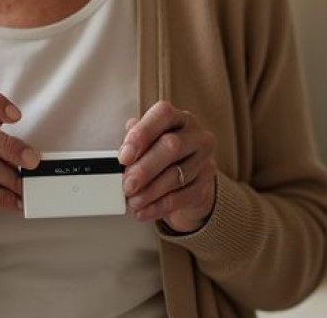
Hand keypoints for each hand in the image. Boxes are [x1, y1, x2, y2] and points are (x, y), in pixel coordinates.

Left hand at [118, 100, 217, 233]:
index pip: (163, 115)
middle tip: (127, 185)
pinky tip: (144, 210)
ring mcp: (205, 159)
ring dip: (150, 191)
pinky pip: (183, 196)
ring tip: (132, 201)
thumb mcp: (148, 142)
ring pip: (177, 175)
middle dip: (145, 169)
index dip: (142, 134)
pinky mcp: (206, 184)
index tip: (124, 157)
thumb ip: (134, 143)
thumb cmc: (163, 154)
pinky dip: (159, 206)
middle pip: (172, 146)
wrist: (189, 178)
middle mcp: (196, 135)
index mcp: (178, 118)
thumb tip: (121, 155)